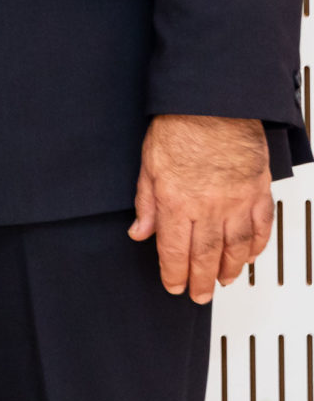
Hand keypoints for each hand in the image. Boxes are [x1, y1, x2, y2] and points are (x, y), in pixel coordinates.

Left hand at [129, 113, 272, 302]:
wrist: (214, 105)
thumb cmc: (179, 127)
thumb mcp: (148, 164)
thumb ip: (146, 203)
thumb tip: (139, 232)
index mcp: (176, 201)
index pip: (173, 250)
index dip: (173, 273)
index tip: (174, 286)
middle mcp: (208, 206)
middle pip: (205, 255)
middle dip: (201, 281)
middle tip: (199, 296)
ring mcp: (236, 201)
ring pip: (236, 247)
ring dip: (230, 269)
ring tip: (223, 281)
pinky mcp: (257, 192)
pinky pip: (260, 227)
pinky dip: (256, 246)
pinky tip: (249, 256)